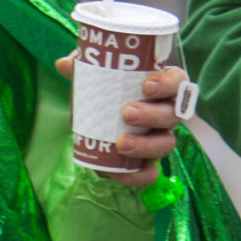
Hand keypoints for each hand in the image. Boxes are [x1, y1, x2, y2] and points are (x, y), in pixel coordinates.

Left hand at [55, 53, 189, 188]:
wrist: (99, 114)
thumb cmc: (106, 87)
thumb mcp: (96, 74)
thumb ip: (83, 66)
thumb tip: (63, 64)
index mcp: (163, 86)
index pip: (177, 82)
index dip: (167, 84)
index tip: (147, 86)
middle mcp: (167, 112)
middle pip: (172, 115)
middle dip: (152, 115)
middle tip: (127, 113)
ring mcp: (160, 137)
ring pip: (166, 144)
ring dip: (146, 146)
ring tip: (121, 143)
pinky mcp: (147, 161)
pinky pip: (151, 173)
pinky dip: (137, 176)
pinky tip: (118, 173)